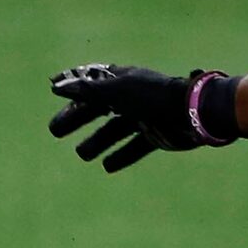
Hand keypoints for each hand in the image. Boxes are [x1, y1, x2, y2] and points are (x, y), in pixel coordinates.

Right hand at [48, 64, 233, 170]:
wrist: (192, 113)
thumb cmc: (152, 98)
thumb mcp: (116, 92)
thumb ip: (87, 90)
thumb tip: (57, 86)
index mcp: (123, 81)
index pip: (92, 82)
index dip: (73, 86)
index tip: (54, 89)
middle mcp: (132, 98)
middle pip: (98, 108)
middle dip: (76, 118)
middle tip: (55, 131)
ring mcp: (145, 117)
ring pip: (115, 130)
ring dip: (97, 141)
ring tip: (83, 154)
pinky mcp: (157, 135)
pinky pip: (136, 146)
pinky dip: (122, 156)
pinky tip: (108, 166)